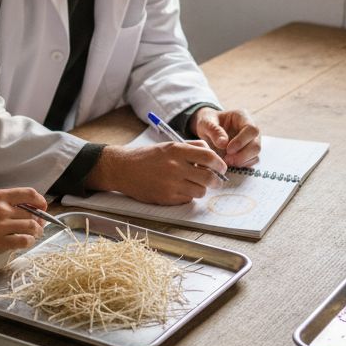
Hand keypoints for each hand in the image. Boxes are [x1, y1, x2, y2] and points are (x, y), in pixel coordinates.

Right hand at [0, 187, 45, 256]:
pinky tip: (25, 243)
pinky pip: (22, 241)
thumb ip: (3, 204)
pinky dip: (28, 242)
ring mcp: (0, 226)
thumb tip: (24, 210)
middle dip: (39, 220)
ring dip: (35, 232)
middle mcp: (1, 209)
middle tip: (38, 225)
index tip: (42, 207)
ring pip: (30, 227)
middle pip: (32, 213)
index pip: (29, 194)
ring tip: (33, 235)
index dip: (40, 201)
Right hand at [87, 141, 227, 204]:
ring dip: (201, 189)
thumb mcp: (169, 145)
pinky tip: (180, 189)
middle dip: (217, 181)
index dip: (220, 164)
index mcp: (177, 151)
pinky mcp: (166, 198)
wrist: (123, 169)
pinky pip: (187, 199)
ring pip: (200, 191)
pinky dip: (188, 195)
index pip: (209, 158)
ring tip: (195, 185)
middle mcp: (175, 167)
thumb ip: (191, 148)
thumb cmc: (148, 156)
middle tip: (217, 181)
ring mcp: (171, 184)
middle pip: (209, 177)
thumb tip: (212, 155)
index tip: (222, 168)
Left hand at [190, 107, 260, 167]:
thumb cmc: (208, 122)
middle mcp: (251, 130)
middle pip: (256, 145)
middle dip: (243, 155)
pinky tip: (229, 164)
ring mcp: (252, 142)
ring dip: (242, 162)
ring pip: (255, 155)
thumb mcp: (206, 122)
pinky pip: (251, 162)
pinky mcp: (249, 153)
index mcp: (243, 117)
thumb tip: (223, 143)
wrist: (208, 128)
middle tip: (227, 160)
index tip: (228, 149)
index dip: (242, 141)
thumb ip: (214, 130)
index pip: (251, 129)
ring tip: (226, 162)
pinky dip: (241, 165)